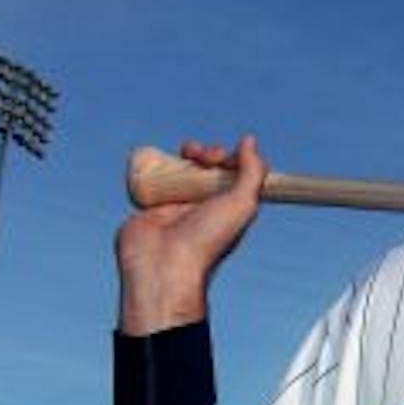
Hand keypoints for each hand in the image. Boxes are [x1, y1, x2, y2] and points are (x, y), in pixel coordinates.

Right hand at [115, 134, 268, 334]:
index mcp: (227, 210)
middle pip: (208, 169)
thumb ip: (252, 172)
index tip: (228, 157)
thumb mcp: (241, 204)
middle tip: (205, 157)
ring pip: (183, 170)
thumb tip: (249, 140)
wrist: (163, 264)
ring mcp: (176, 206)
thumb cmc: (207, 239)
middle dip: (209, 154)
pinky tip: (163, 157)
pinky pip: (155, 177)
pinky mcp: (151, 204)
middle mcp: (203, 208)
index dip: (232, 160)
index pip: (233, 177)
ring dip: (188, 154)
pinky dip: (159, 163)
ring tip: (188, 151)